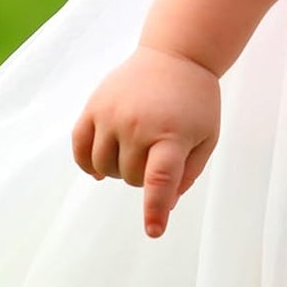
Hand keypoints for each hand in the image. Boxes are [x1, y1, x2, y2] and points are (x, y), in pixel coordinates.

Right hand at [71, 45, 221, 239]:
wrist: (177, 56)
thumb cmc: (197, 102)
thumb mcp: (207, 136)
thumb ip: (187, 173)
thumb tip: (164, 205)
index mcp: (173, 134)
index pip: (160, 178)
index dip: (155, 208)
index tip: (154, 231)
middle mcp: (138, 125)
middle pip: (130, 178)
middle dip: (144, 177)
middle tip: (158, 154)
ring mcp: (112, 115)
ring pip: (103, 167)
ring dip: (118, 170)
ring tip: (137, 151)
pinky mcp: (93, 107)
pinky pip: (80, 148)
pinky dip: (87, 164)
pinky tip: (99, 169)